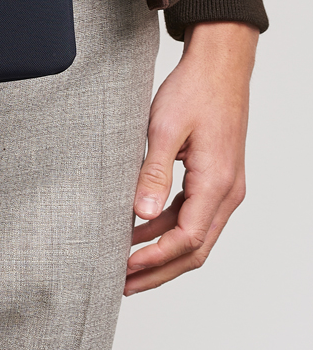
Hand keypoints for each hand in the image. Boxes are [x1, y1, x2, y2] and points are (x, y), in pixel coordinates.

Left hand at [125, 20, 258, 294]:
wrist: (219, 65)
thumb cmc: (194, 90)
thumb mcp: (164, 128)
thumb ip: (153, 172)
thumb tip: (141, 215)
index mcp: (216, 183)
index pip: (187, 239)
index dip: (154, 259)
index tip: (124, 267)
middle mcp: (226, 191)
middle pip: (195, 250)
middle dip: (158, 271)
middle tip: (123, 284)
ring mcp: (224, 186)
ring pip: (195, 236)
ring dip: (162, 253)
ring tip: (126, 265)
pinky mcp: (215, 178)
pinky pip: (193, 215)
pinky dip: (167, 229)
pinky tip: (140, 231)